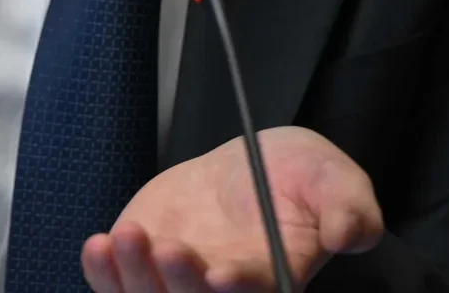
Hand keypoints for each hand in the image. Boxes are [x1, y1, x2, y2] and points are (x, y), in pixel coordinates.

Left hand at [80, 128, 381, 291]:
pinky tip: (98, 246)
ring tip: (127, 235)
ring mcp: (180, 285)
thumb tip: (349, 234)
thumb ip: (349, 209)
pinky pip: (117, 287)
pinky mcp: (145, 270)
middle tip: (170, 247)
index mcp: (274, 283)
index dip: (239, 290)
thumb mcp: (336, 180)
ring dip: (133, 280)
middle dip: (180, 285)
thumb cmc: (300, 178)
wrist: (251, 169)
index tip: (222, 274)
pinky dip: (103, 274)